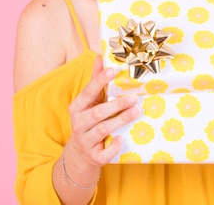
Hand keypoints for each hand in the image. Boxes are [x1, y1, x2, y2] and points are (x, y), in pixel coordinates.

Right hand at [64, 56, 139, 175]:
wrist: (80, 155)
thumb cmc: (88, 122)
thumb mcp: (89, 103)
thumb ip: (95, 81)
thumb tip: (99, 57)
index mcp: (77, 108)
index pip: (87, 92)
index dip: (99, 81)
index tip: (112, 71)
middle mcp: (78, 124)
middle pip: (97, 113)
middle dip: (116, 105)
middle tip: (134, 97)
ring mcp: (85, 141)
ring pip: (103, 130)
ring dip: (121, 120)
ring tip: (137, 111)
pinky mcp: (94, 157)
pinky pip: (104, 152)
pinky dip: (113, 146)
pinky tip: (123, 138)